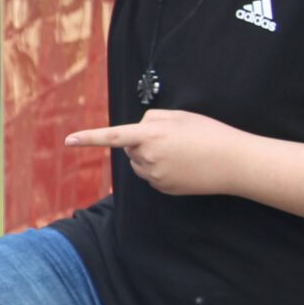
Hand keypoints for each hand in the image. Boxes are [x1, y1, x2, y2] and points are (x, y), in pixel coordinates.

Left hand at [65, 108, 244, 196]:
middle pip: (130, 147)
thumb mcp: (179, 116)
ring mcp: (155, 176)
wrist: (234, 162)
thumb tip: (134, 131)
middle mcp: (148, 157)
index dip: (89, 138)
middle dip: (143, 141)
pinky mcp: (163, 188)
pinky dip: (161, 169)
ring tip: (182, 152)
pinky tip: (183, 166)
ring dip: (151, 156)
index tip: (68, 141)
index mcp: (151, 135)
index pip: (113, 136)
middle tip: (174, 138)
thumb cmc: (208, 133)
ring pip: (139, 163)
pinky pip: (151, 176)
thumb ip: (151, 119)